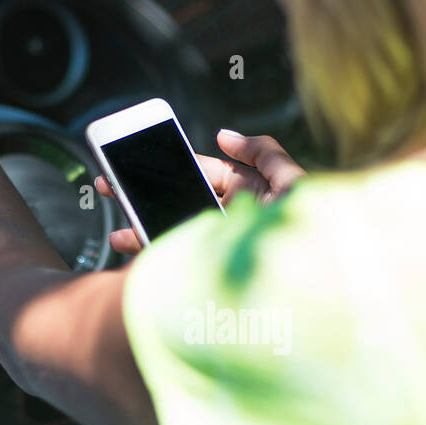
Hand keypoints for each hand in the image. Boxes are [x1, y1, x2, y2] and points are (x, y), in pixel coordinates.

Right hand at [95, 128, 305, 254]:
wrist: (314, 288)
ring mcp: (221, 245)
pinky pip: (177, 258)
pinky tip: (128, 246)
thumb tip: (223, 135)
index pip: (209, 173)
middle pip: (182, 200)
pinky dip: (151, 253)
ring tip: (116, 225)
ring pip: (175, 230)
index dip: (176, 164)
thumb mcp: (293, 184)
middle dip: (146, 192)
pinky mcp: (212, 271)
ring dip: (141, 225)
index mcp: (253, 194)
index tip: (144, 157)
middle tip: (110, 185)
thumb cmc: (311, 235)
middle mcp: (235, 219)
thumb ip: (263, 153)